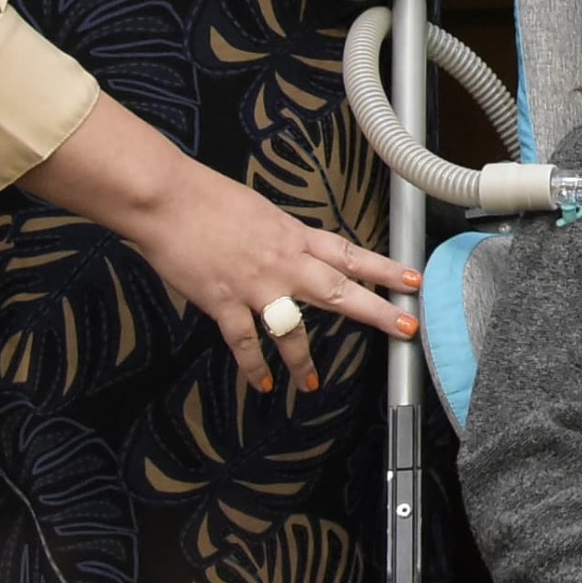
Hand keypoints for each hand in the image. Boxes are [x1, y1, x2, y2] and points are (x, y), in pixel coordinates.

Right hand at [88, 129, 417, 394]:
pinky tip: (262, 385)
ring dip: (304, 360)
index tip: (413, 280)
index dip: (384, 268)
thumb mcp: (259, 211)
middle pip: (340, 290)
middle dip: (377, 311)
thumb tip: (293, 250)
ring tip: (313, 384)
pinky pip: (245, 343)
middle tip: (406, 328)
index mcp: (294, 235)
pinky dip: (254, 367)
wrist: (168, 199)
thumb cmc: (207, 197)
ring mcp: (256, 285)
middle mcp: (284, 262)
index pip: (350, 254)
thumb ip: (281, 236)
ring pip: (293, 328)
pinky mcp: (224, 302)